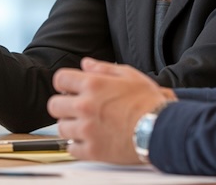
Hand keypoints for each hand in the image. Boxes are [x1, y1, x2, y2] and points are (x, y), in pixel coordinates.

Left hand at [48, 57, 174, 163]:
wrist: (161, 129)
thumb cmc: (149, 103)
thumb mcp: (130, 75)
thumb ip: (104, 68)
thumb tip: (86, 64)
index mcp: (93, 85)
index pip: (59, 80)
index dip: (65, 84)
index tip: (70, 90)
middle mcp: (85, 106)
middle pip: (54, 105)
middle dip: (64, 106)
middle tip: (77, 110)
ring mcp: (87, 130)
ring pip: (61, 128)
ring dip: (71, 127)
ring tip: (87, 126)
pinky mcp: (92, 151)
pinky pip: (72, 149)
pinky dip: (79, 146)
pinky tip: (91, 140)